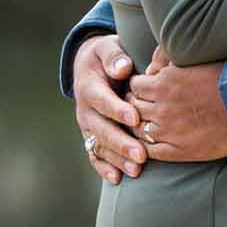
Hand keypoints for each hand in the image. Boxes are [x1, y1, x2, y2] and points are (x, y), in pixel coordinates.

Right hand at [73, 35, 148, 184]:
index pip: (103, 100)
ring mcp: (87, 125)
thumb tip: (123, 67)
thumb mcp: (108, 48)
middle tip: (141, 155)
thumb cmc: (107, 56)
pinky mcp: (90, 136)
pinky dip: (104, 167)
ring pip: (100, 145)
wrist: (91, 67)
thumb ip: (115, 56)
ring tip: (136, 170)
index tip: (135, 118)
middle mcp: (85, 109)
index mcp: (89, 87)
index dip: (117, 110)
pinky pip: (94, 154)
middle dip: (121, 143)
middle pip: (102, 129)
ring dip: (117, 159)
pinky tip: (117, 178)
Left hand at [130, 61, 226, 161]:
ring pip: (139, 129)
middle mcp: (162, 106)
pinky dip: (146, 146)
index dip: (139, 87)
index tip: (146, 89)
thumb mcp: (195, 61)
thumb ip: (170, 61)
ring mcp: (168, 130)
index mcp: (165, 82)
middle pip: (133, 107)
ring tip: (149, 123)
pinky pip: (150, 150)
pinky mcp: (178, 150)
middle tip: (145, 106)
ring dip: (141, 125)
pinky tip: (152, 142)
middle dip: (136, 105)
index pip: (135, 85)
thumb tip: (153, 65)